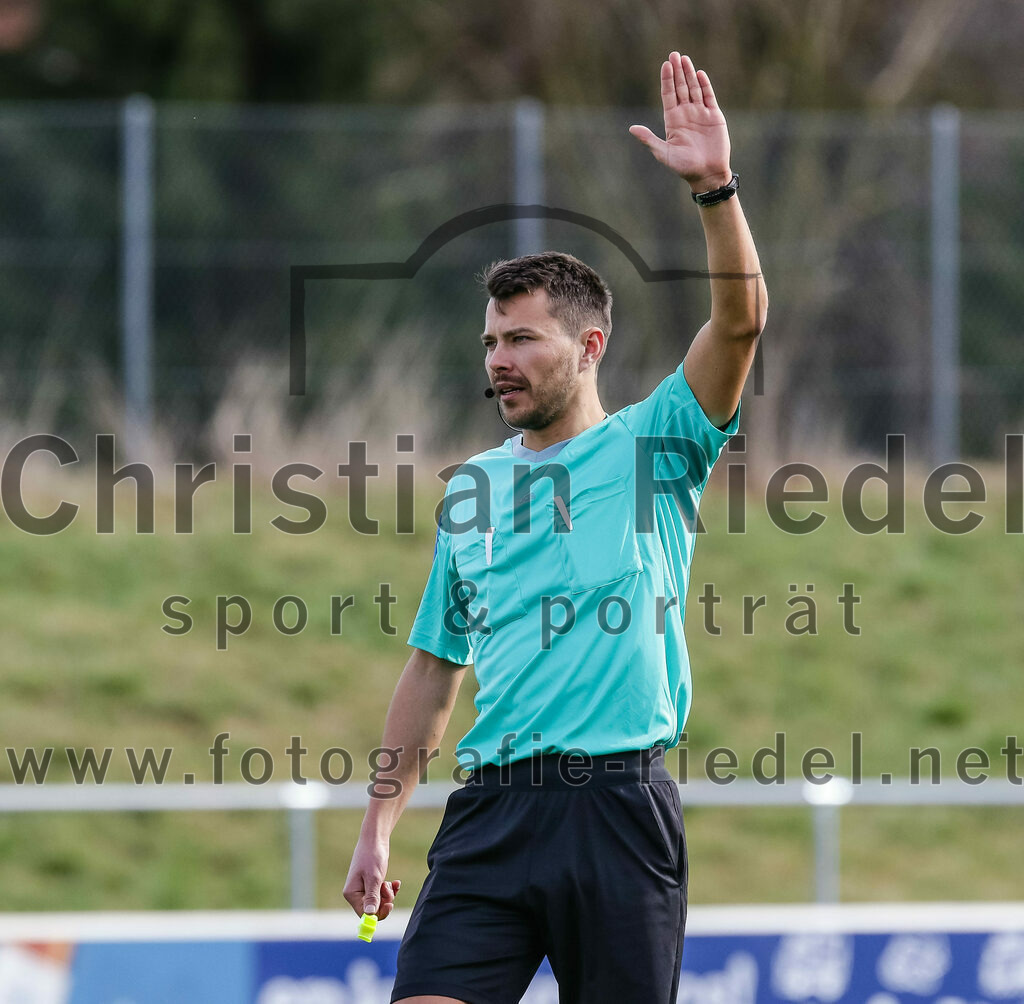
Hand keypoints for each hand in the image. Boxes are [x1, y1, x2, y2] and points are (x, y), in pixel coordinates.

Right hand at [343, 832, 400, 919]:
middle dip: (384, 901)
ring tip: (391, 882)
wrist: (375, 838)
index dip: (378, 913)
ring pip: (379, 902)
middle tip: (389, 889)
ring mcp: (364, 888)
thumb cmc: (372, 856)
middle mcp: (356, 893)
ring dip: (388, 894)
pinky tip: (396, 882)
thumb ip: (372, 897)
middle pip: (373, 909)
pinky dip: (390, 889)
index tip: (390, 904)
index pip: (364, 914)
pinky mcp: (371, 883)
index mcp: (352, 894)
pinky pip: (382, 893)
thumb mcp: (374, 878)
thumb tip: (369, 915)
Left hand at [628, 52, 731, 192]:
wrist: (706, 174)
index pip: (668, 95)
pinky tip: (699, 74)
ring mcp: (700, 113)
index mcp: (672, 120)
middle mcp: (686, 114)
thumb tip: (631, 128)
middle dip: (677, 71)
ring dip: (689, 74)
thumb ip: (649, 139)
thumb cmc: (683, 167)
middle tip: (673, 54)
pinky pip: (708, 97)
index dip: (667, 80)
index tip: (665, 65)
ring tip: (684, 58)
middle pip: (680, 88)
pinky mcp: (714, 116)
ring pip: (693, 89)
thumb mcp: (663, 153)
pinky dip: (704, 85)